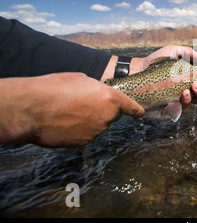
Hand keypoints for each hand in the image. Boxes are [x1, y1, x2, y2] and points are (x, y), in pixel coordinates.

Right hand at [0, 73, 143, 146]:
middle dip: (103, 112)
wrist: (33, 109)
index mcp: (111, 98)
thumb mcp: (81, 79)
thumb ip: (96, 90)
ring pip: (98, 126)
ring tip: (68, 112)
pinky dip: (78, 131)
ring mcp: (96, 132)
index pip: (132, 108)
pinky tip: (64, 123)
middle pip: (112, 116)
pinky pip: (85, 135)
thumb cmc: (55, 88)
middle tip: (83, 104)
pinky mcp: (83, 143)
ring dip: (89, 121)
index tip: (139, 113)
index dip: (136, 110)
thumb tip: (97, 95)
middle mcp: (108, 117)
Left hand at [121, 45, 196, 107]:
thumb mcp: (174, 51)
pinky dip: (187, 100)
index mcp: (196, 75)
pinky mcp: (173, 103)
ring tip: (194, 86)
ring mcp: (183, 96)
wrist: (140, 68)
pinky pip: (184, 106)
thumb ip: (189, 53)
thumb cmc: (158, 60)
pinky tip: (185, 93)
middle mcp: (192, 88)